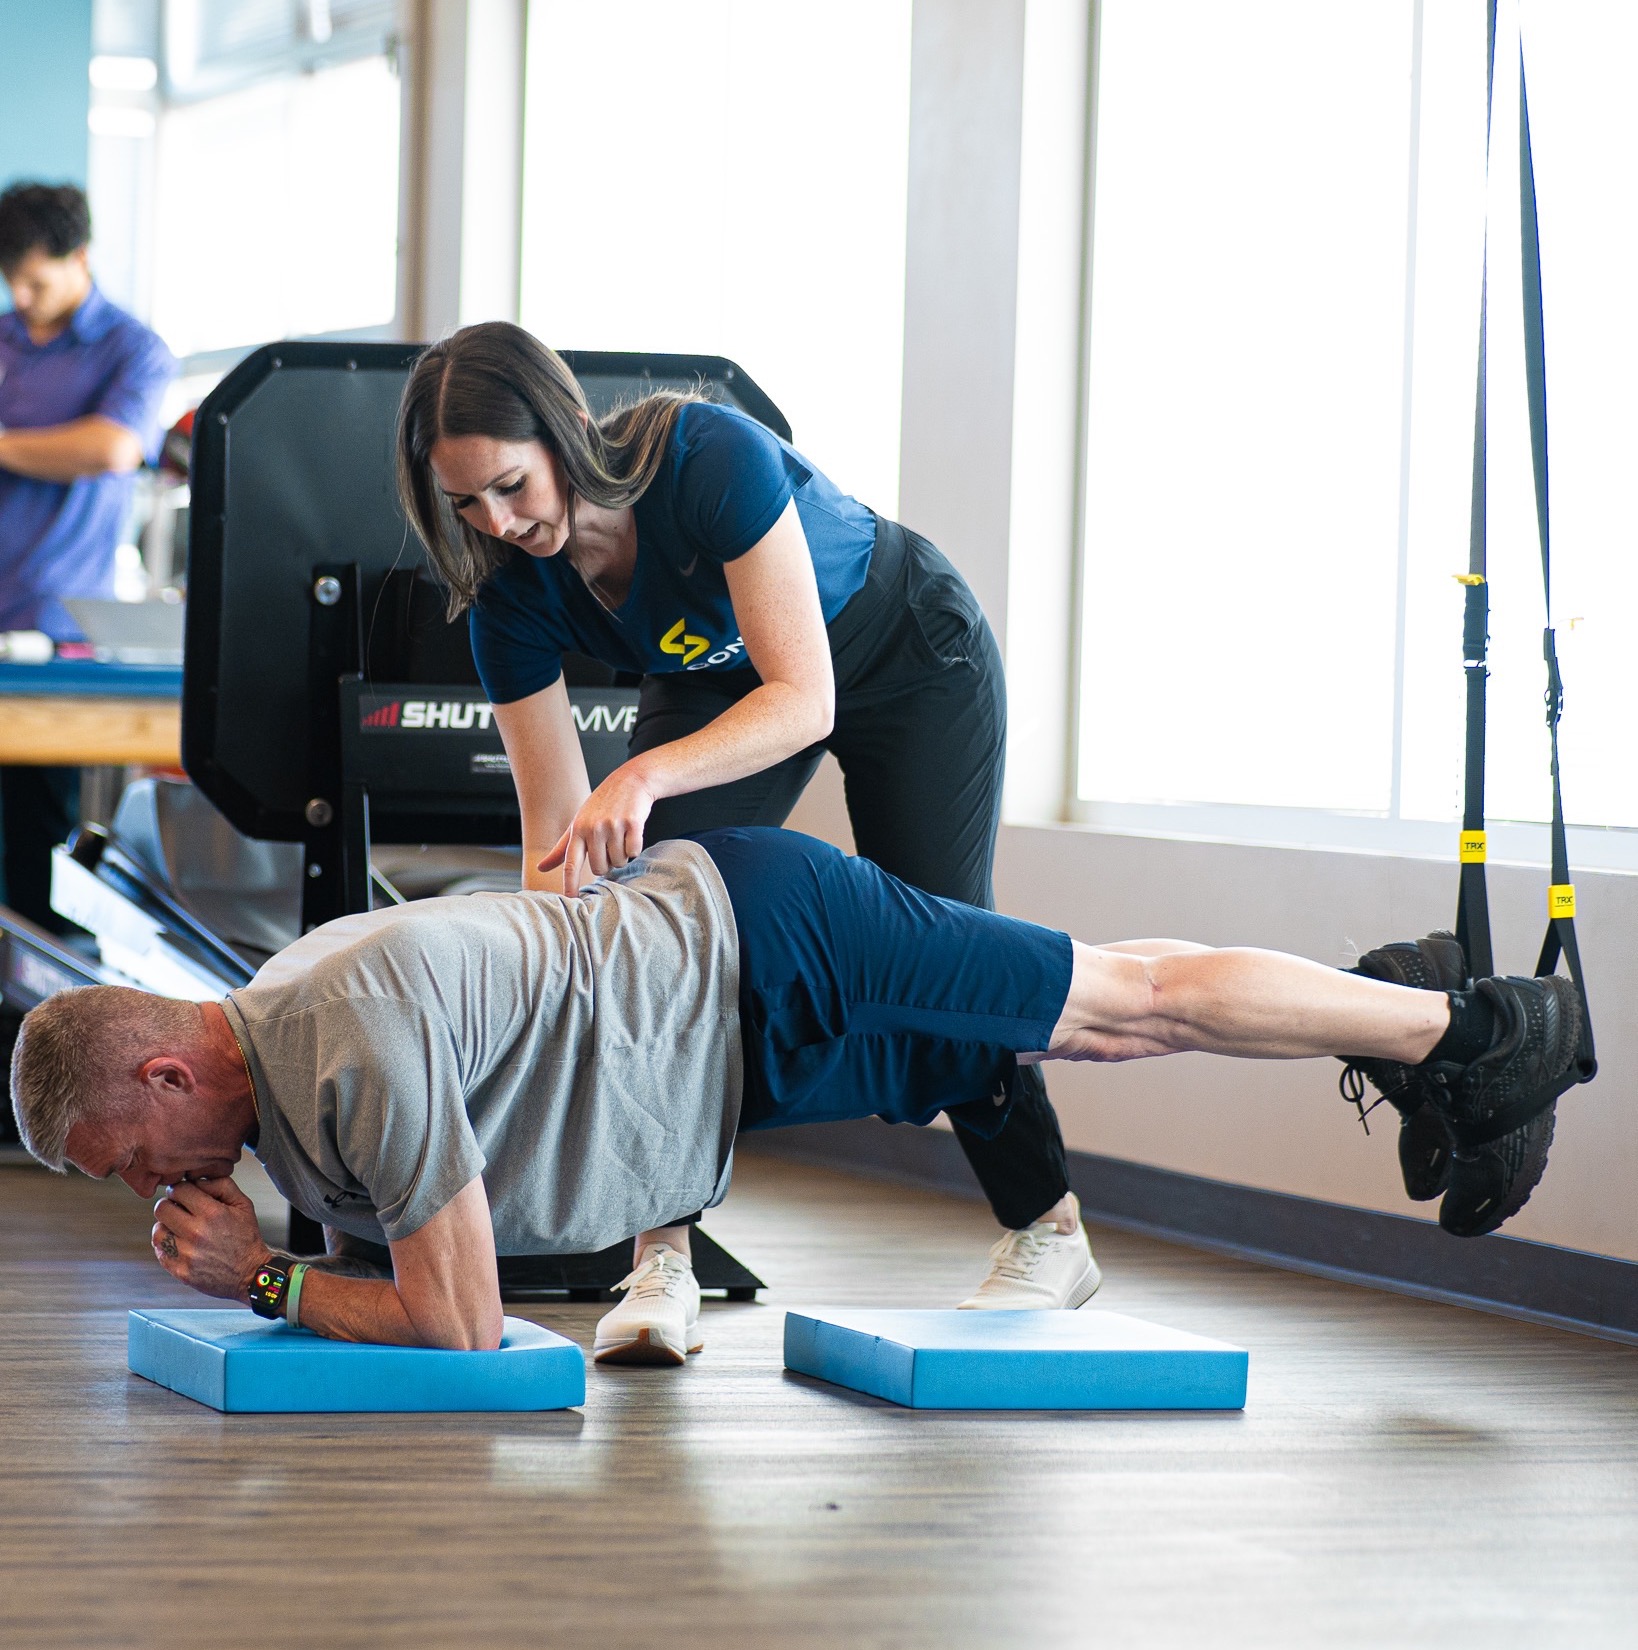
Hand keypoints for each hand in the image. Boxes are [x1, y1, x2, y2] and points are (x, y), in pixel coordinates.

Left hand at [151, 1176, 269, 1300]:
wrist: (250, 1274)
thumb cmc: (246, 1238)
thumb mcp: (243, 1205)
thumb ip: (222, 1185)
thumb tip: (198, 1180)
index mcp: (212, 1213)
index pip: (178, 1190)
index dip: (179, 1189)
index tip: (183, 1195)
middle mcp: (197, 1233)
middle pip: (161, 1209)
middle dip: (169, 1205)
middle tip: (178, 1210)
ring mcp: (186, 1254)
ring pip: (157, 1231)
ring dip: (166, 1227)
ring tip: (178, 1229)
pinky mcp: (180, 1270)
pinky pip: (160, 1252)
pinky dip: (166, 1246)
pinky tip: (179, 1244)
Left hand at [537, 762, 655, 893]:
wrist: (630, 781)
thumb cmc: (602, 805)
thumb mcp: (578, 823)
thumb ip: (561, 849)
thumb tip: (541, 868)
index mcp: (577, 830)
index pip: (570, 863)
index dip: (569, 883)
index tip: (570, 900)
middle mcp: (593, 828)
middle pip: (599, 868)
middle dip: (606, 864)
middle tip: (609, 848)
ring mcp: (613, 826)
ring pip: (618, 862)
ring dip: (622, 855)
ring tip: (620, 837)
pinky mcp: (633, 824)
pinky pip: (634, 851)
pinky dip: (635, 848)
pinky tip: (632, 833)